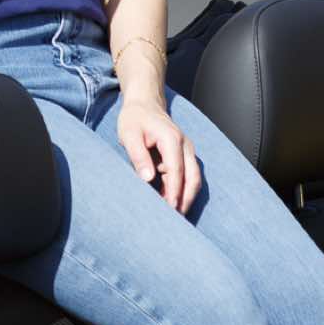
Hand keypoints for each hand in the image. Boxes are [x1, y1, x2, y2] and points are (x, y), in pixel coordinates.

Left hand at [117, 98, 201, 213]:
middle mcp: (185, 146)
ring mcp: (187, 151)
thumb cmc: (134, 119)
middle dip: (185, 200)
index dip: (173, 192)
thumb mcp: (129, 135)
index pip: (177, 171)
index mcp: (171, 139)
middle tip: (175, 220)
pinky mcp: (185, 156)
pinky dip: (181, 191)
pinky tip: (170, 203)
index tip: (169, 210)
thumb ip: (138, 156)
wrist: (144, 104)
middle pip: (193, 178)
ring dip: (185, 197)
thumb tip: (147, 178)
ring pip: (193, 179)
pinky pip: (188, 176)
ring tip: (173, 216)